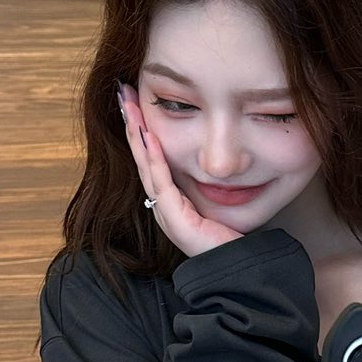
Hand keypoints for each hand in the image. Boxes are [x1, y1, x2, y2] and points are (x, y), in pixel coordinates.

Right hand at [118, 80, 244, 260]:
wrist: (238, 268)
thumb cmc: (231, 238)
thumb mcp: (216, 200)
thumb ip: (207, 181)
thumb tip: (214, 155)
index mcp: (170, 199)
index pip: (151, 157)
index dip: (141, 129)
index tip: (135, 100)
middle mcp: (162, 205)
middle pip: (142, 157)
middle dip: (132, 124)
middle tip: (123, 93)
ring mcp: (166, 214)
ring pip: (146, 166)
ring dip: (136, 134)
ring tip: (129, 106)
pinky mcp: (175, 221)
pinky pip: (161, 183)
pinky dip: (154, 158)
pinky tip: (149, 136)